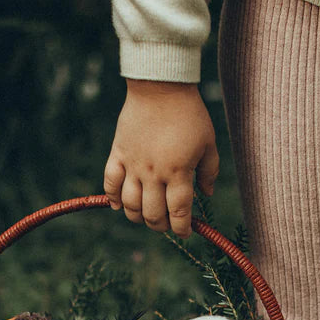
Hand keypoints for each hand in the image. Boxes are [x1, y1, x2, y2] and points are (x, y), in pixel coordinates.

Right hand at [103, 80, 219, 236]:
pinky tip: (119, 206)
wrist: (160, 87)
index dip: (182, 228)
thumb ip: (209, 172)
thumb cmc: (190, 115)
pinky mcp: (119, 152)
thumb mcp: (209, 144)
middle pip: (153, 213)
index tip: (186, 232)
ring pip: (130, 204)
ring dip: (138, 217)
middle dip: (161, 226)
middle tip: (167, 224)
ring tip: (146, 217)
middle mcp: (154, 172)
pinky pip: (110, 181)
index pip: (179, 211)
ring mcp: (133, 164)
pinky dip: (112, 197)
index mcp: (179, 172)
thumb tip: (206, 195)